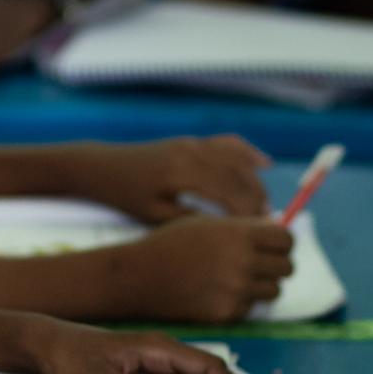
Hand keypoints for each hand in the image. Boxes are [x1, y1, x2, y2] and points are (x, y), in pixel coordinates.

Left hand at [75, 136, 270, 220]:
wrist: (105, 167)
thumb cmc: (127, 197)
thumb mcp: (154, 216)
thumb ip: (190, 220)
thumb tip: (228, 230)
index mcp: (182, 173)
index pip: (229, 193)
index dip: (248, 213)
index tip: (259, 232)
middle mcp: (192, 153)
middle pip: (238, 175)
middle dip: (257, 199)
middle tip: (267, 224)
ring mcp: (193, 143)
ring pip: (237, 159)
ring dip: (255, 181)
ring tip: (264, 205)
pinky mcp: (191, 141)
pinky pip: (227, 143)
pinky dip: (247, 153)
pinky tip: (263, 165)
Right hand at [108, 217, 295, 323]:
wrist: (142, 276)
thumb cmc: (173, 243)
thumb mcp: (209, 224)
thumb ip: (244, 228)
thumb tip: (276, 233)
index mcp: (240, 234)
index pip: (286, 241)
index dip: (283, 243)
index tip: (275, 246)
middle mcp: (243, 262)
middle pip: (287, 267)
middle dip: (277, 264)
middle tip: (261, 264)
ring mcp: (236, 290)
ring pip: (274, 291)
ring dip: (263, 285)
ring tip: (239, 278)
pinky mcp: (227, 313)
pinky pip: (250, 307)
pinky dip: (241, 301)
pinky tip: (218, 292)